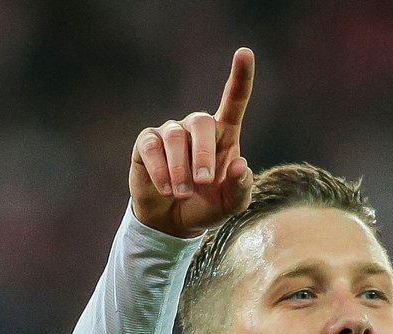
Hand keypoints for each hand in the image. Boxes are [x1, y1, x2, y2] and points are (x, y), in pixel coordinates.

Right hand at [129, 48, 255, 238]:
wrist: (174, 221)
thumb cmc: (208, 206)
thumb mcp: (231, 205)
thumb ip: (241, 188)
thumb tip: (240, 165)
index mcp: (224, 136)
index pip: (234, 100)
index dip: (240, 77)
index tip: (245, 52)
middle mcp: (197, 128)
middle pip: (202, 122)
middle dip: (204, 154)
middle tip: (205, 182)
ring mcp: (171, 132)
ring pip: (176, 138)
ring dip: (181, 170)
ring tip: (184, 193)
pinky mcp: (147, 143)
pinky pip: (152, 148)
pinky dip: (161, 172)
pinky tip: (167, 190)